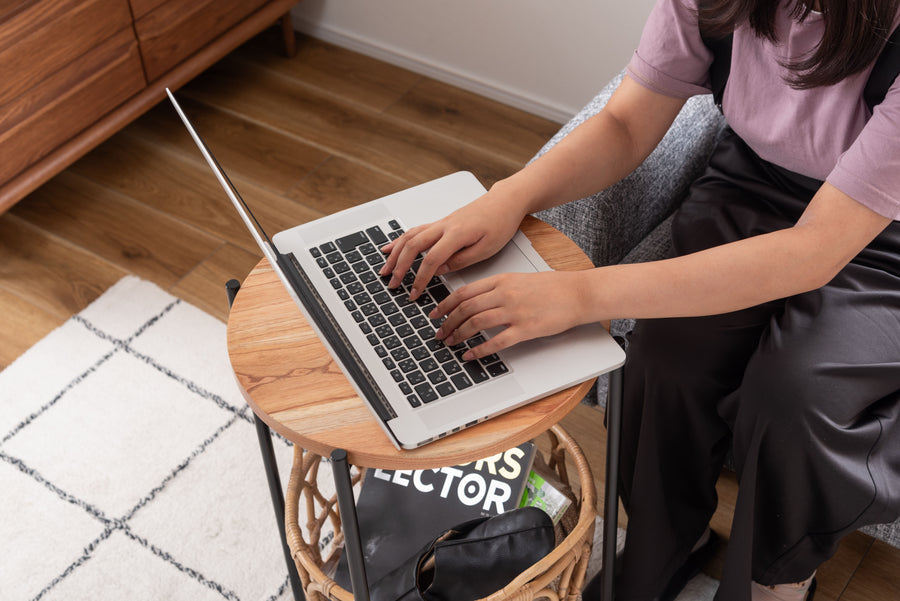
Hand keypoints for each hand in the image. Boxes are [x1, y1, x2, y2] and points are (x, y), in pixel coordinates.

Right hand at [379, 190, 524, 299]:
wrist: (504, 201)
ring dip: (395, 253)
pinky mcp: (441, 222)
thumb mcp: (487, 249)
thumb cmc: (500, 223)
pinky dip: (400, 240)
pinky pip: (415, 230)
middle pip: (413, 246)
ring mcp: (440, 222)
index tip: (414, 292)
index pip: (431, 259)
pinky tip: (390, 247)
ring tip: (385, 269)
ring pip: (410, 236)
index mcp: (457, 234)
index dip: (420, 278)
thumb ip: (461, 260)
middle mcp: (444, 226)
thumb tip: (438, 270)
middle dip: (399, 267)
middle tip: (393, 284)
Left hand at [430, 270, 587, 358]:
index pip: (464, 292)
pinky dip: (479, 349)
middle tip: (439, 333)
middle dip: (447, 323)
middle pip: (465, 309)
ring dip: (459, 335)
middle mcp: (504, 294)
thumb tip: (475, 300)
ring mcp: (514, 311)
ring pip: (476, 323)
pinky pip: (496, 341)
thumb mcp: (519, 279)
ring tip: (451, 343)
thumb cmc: (552, 287)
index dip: (445, 304)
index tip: (435, 313)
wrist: (577, 293)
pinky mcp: (525, 329)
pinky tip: (471, 354)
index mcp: (501, 280)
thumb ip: (497, 288)